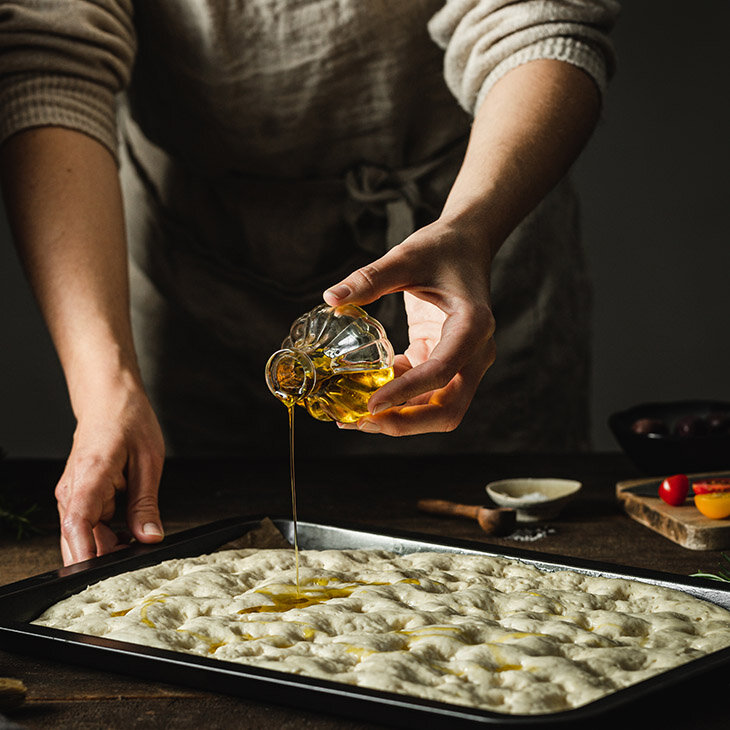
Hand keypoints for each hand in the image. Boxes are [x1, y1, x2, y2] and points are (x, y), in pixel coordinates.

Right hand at [55, 379, 164, 564]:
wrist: (109, 399)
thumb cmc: (128, 420)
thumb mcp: (148, 461)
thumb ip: (146, 503)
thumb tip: (150, 537)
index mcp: (90, 476)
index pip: (77, 524)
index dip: (85, 554)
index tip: (99, 575)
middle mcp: (73, 489)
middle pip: (79, 539)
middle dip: (103, 558)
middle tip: (137, 563)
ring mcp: (73, 494)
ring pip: (84, 536)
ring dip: (108, 546)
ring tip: (139, 542)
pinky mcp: (79, 497)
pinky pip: (90, 526)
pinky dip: (107, 535)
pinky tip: (130, 533)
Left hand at [323, 217, 495, 434]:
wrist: (465, 244)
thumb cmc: (441, 247)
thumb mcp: (406, 257)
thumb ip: (371, 278)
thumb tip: (331, 298)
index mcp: (473, 325)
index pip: (442, 371)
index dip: (406, 391)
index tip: (371, 404)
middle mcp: (475, 352)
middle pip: (448, 409)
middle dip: (406, 422)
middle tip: (361, 421)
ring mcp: (463, 361)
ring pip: (438, 409)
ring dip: (400, 418)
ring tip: (355, 417)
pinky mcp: (445, 361)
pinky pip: (423, 391)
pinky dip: (397, 398)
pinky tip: (365, 394)